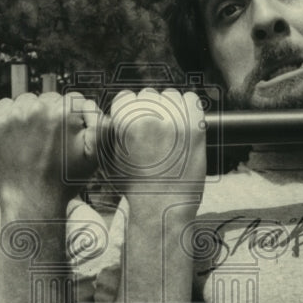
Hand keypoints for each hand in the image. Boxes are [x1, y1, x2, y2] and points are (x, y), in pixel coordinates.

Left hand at [0, 91, 97, 215]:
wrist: (31, 201)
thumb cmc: (62, 182)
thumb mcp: (93, 157)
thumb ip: (102, 128)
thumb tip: (92, 106)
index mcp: (65, 113)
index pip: (71, 99)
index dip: (70, 115)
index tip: (65, 131)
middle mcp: (40, 109)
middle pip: (48, 99)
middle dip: (50, 115)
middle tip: (48, 140)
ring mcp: (17, 115)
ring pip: (27, 101)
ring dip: (30, 114)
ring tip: (32, 138)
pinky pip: (5, 104)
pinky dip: (9, 115)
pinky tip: (16, 134)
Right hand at [103, 88, 205, 204]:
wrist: (161, 207)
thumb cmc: (133, 185)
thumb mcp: (108, 157)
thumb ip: (108, 130)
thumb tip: (108, 110)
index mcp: (124, 120)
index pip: (125, 97)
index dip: (129, 110)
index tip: (135, 124)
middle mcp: (148, 116)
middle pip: (148, 95)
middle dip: (150, 110)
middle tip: (154, 133)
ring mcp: (174, 120)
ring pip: (171, 96)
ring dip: (170, 108)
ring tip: (169, 131)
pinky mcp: (195, 127)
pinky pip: (191, 100)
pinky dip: (189, 109)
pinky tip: (184, 126)